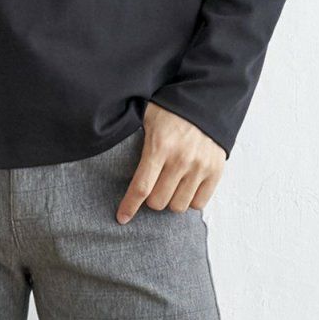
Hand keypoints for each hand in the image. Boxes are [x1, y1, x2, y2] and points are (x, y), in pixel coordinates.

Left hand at [116, 104, 226, 223]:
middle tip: (152, 188)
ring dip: (170, 201)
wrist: (206, 101)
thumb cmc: (170, 111)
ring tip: (169, 188)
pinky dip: (190, 201)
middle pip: (158, 201)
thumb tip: (103, 144)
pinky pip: (199, 203)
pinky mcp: (215, 171)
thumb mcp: (145, 117)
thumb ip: (130, 137)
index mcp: (159, 146)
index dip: (129, 206)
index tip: (122, 218)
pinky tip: (185, 188)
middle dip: (151, 199)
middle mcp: (181, 159)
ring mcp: (200, 166)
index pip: (141, 187)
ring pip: (178, 206)